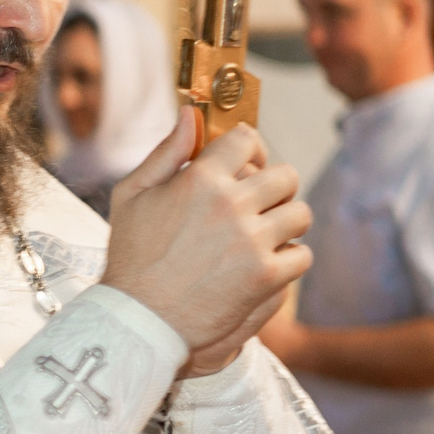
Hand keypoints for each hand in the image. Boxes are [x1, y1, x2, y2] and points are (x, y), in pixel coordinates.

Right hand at [101, 111, 312, 363]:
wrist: (138, 321)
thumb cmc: (131, 256)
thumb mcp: (133, 194)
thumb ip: (166, 151)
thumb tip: (190, 113)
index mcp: (200, 179)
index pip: (246, 138)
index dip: (249, 147)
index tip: (246, 161)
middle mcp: (232, 205)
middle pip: (285, 175)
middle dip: (274, 187)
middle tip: (258, 204)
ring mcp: (252, 242)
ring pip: (300, 214)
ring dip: (286, 222)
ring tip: (264, 235)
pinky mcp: (266, 277)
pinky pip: (302, 255)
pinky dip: (289, 260)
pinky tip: (265, 264)